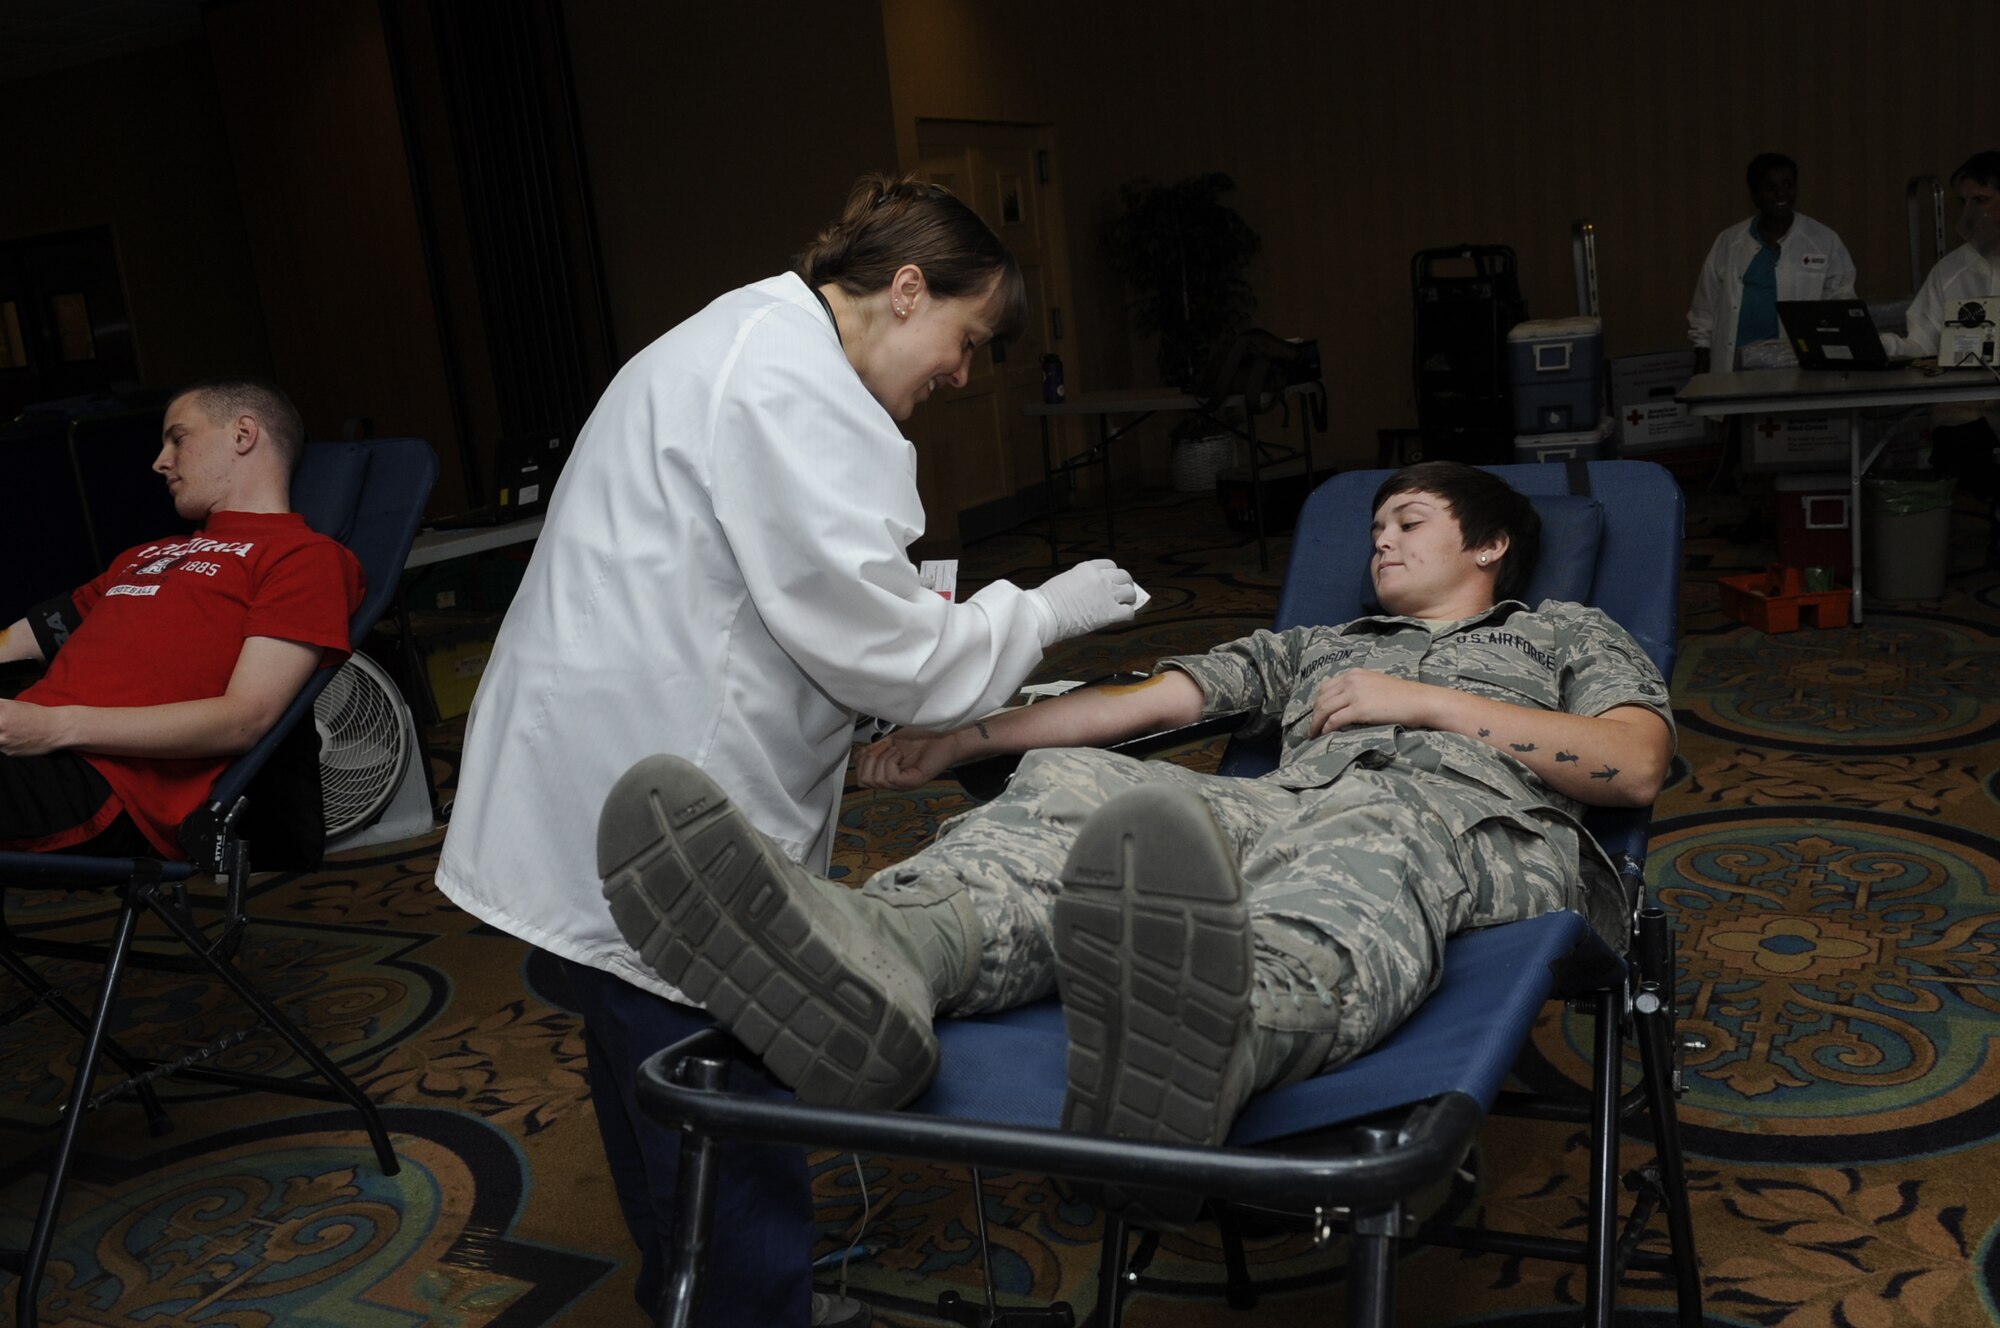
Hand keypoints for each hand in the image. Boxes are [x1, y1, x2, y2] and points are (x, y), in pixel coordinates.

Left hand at [0, 698, 70, 756]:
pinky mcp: (9, 752)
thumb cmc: (36, 715)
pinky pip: (0, 747)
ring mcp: (4, 742)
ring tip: (8, 730)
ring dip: (0, 735)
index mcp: (1, 714)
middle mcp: (1, 728)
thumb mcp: (12, 704)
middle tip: (4, 725)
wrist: (55, 730)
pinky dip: (3, 742)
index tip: (0, 719)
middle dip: (0, 727)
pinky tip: (14, 737)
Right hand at [855, 729, 960, 789]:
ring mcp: (904, 785)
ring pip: (876, 780)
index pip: (862, 780)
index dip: (860, 762)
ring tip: (895, 749)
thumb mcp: (890, 742)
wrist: (943, 734)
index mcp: (888, 775)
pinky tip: (900, 752)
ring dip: (881, 759)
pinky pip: (891, 777)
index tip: (872, 747)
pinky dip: (890, 761)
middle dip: (868, 760)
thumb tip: (858, 755)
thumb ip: (874, 750)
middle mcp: (894, 784)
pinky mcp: (913, 782)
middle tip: (883, 748)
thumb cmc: (921, 737)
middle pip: (864, 782)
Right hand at [1027, 558, 1137, 645]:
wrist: (1046, 614)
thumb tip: (1089, 590)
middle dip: (1125, 583)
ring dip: (1129, 598)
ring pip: (1130, 592)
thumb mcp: (1065, 579)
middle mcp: (1101, 578)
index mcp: (1088, 568)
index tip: (1113, 580)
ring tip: (1126, 604)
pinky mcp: (1111, 612)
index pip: (1110, 565)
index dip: (1113, 574)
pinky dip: (1128, 614)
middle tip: (1124, 591)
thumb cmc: (1049, 601)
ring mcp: (1107, 594)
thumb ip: (1081, 581)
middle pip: (1123, 576)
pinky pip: (1129, 612)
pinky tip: (1123, 616)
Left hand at [1309, 669, 1437, 737]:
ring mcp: (1354, 693)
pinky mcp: (1360, 708)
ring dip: (1316, 724)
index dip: (1318, 703)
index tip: (1316, 715)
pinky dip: (1326, 729)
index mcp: (1354, 673)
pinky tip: (1325, 736)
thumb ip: (1358, 689)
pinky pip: (1335, 720)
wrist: (1420, 701)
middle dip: (1314, 715)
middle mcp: (1351, 680)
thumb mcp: (1375, 685)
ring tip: (1314, 736)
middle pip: (1321, 698)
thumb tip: (1343, 703)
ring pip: (1324, 709)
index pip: (1326, 687)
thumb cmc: (1402, 696)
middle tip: (1311, 729)